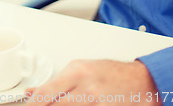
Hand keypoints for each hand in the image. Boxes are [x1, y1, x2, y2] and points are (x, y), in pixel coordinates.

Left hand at [25, 59, 161, 104]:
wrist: (141, 82)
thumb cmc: (110, 74)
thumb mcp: (80, 70)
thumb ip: (56, 83)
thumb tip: (32, 94)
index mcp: (77, 72)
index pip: (45, 94)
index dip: (33, 104)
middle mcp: (86, 88)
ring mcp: (96, 103)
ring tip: (66, 103)